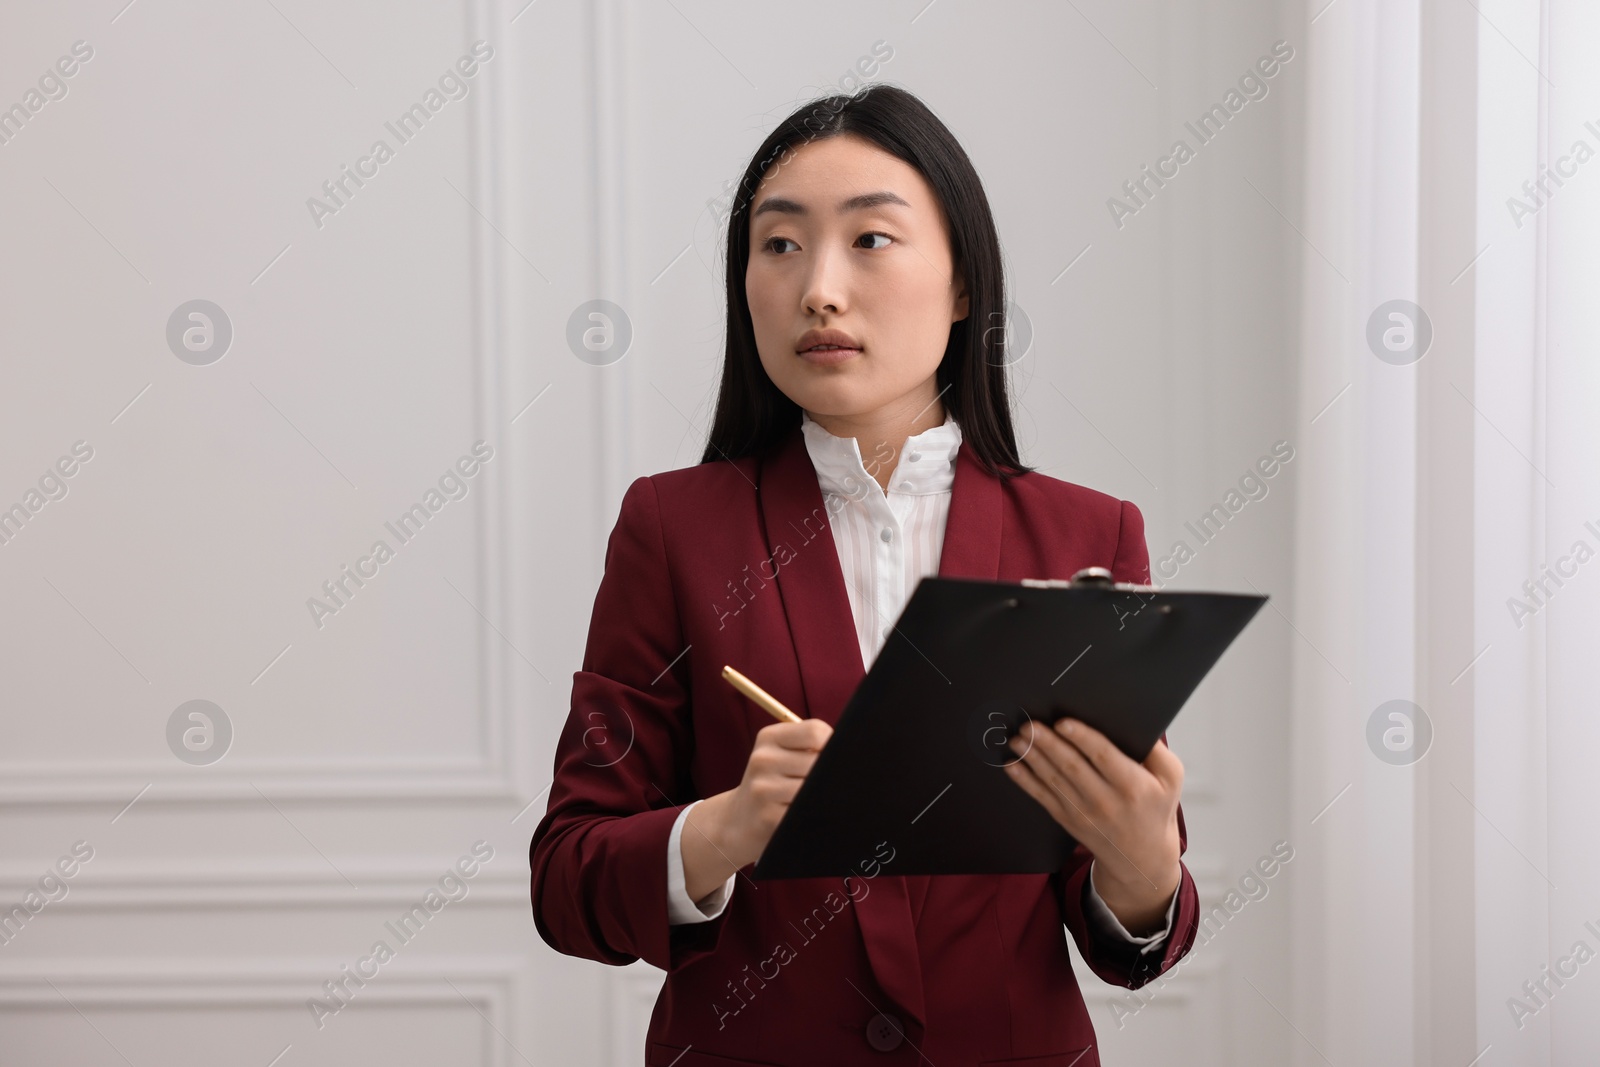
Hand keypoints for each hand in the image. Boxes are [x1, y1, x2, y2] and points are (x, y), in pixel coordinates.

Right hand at [681, 718, 831, 902]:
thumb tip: (850, 753)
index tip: (830, 758)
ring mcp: (763, 789)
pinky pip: (806, 812)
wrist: (737, 820)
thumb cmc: (771, 783)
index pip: (815, 731)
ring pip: (814, 789)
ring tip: (813, 800)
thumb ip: (809, 746)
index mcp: (768, 737)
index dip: (832, 745)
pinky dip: (813, 815)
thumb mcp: (779, 755)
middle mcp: (762, 759)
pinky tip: (804, 815)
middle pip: (818, 762)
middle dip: (828, 774)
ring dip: (821, 797)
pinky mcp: (768, 817)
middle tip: (823, 784)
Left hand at [1004, 718, 1182, 934]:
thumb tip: (1133, 723)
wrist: (1141, 856)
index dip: (1082, 738)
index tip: (1063, 722)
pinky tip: (1012, 765)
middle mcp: (1106, 800)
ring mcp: (1083, 812)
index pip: (1104, 757)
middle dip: (1048, 743)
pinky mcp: (1067, 819)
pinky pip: (1042, 797)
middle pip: (1072, 766)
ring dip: (1032, 757)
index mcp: (1134, 786)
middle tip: (1030, 724)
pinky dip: (1025, 780)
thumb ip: (1156, 751)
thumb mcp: (1171, 778)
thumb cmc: (1155, 807)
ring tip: (1017, 738)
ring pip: (1053, 779)